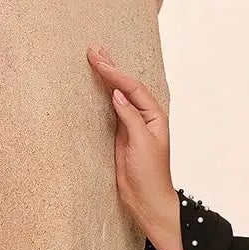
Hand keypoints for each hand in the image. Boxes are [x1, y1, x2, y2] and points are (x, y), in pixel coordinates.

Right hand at [86, 45, 180, 249]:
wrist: (146, 199)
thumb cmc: (150, 175)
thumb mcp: (141, 143)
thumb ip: (130, 117)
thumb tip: (117, 93)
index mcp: (155, 117)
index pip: (133, 88)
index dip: (116, 73)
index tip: (98, 60)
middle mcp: (144, 117)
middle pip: (126, 87)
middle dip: (111, 68)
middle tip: (94, 50)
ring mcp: (131, 124)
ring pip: (118, 95)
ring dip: (107, 78)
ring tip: (96, 59)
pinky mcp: (121, 134)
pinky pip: (111, 109)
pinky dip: (103, 95)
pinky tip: (98, 84)